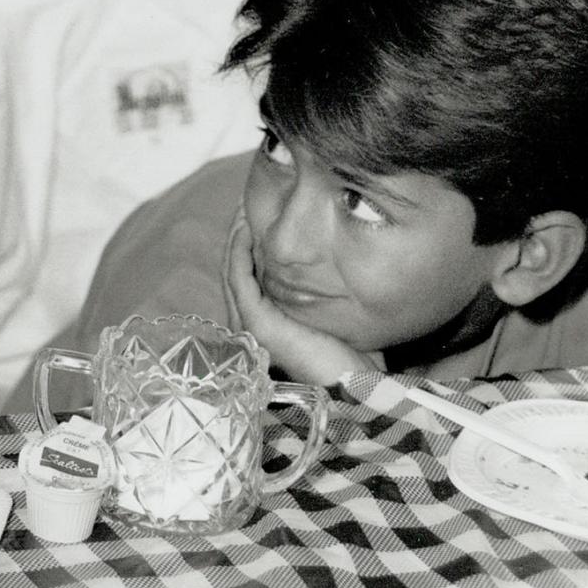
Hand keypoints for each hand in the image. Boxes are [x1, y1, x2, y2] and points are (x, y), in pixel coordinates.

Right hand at [224, 215, 382, 385]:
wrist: (355, 384)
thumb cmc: (351, 354)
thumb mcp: (334, 312)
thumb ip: (324, 290)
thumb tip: (334, 257)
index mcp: (265, 320)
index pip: (249, 274)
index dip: (251, 243)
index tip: (259, 213)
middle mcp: (250, 321)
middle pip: (236, 267)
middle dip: (240, 233)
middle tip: (246, 203)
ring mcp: (249, 323)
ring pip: (233, 268)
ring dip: (236, 236)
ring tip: (243, 209)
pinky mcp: (255, 322)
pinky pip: (238, 277)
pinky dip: (239, 251)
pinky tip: (246, 228)